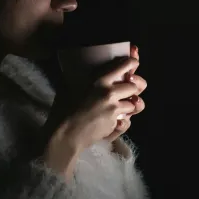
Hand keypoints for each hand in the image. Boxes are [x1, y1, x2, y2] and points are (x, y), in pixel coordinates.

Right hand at [43, 54, 145, 177]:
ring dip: (129, 106)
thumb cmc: (63, 110)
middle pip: (135, 86)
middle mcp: (110, 93)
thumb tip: (87, 73)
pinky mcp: (115, 124)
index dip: (133, 63)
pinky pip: (127, 121)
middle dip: (133, 88)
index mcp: (99, 80)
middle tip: (127, 90)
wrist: (65, 135)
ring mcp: (114, 110)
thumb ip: (85, 80)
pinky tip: (114, 122)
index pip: (124, 66)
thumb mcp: (71, 87)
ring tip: (120, 108)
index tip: (134, 63)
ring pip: (134, 104)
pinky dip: (123, 122)